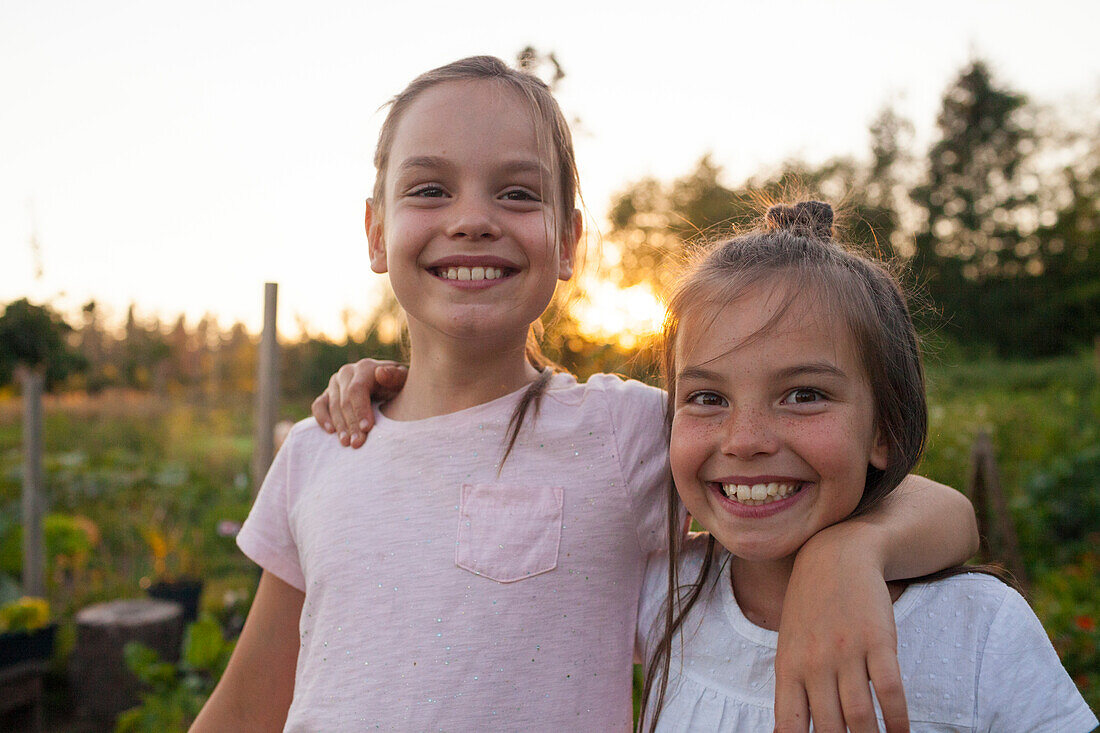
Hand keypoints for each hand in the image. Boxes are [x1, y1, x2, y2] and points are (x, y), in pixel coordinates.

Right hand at [310, 359, 406, 446]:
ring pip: (332, 405)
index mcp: (366, 368)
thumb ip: (396, 376)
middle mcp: (347, 373)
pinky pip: (319, 405)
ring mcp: (335, 383)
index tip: (367, 429)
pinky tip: (331, 432)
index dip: (360, 410)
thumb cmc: (400, 386)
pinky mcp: (327, 394)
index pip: (357, 390)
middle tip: (357, 443)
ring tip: (347, 443)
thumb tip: (380, 372)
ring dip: (339, 426)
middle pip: (344, 400)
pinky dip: (322, 418)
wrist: (391, 387)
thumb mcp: (404, 380)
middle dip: (351, 423)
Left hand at [774, 525, 907, 732]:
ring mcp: (845, 652)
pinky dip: (897, 719)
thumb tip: (793, 731)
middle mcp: (813, 664)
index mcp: (787, 668)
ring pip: (859, 717)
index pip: (789, 726)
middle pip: (829, 729)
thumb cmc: (810, 607)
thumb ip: (793, 688)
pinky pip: (889, 691)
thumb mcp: (790, 646)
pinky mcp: (877, 641)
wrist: (835, 555)